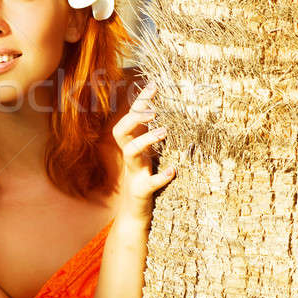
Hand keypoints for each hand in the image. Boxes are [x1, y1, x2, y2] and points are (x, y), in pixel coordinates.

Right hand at [112, 80, 175, 221]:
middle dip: (135, 118)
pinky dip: (160, 177)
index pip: (132, 117)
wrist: (136, 213)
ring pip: (130, 152)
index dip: (140, 100)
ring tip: (165, 131)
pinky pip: (148, 183)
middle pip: (121, 130)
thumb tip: (176, 111)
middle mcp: (130, 156)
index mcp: (133, 144)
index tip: (155, 84)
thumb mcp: (150, 154)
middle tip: (155, 111)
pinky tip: (173, 171)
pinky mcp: (141, 191)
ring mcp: (134, 173)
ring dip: (145, 140)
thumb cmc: (146, 178)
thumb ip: (156, 135)